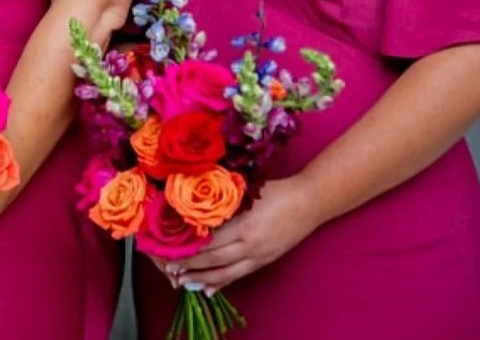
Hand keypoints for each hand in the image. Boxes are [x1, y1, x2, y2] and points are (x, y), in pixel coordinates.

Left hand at [153, 178, 321, 293]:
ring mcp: (260, 255)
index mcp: (244, 226)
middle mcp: (251, 245)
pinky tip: (210, 289)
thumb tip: (197, 208)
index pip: (210, 243)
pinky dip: (223, 283)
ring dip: (204, 279)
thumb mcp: (247, 192)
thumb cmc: (276, 190)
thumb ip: (225, 203)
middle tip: (170, 270)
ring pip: (227, 273)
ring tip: (185, 282)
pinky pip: (241, 275)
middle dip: (191, 266)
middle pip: (215, 261)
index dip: (190, 250)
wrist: (309, 201)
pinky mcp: (266, 260)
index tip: (170, 252)